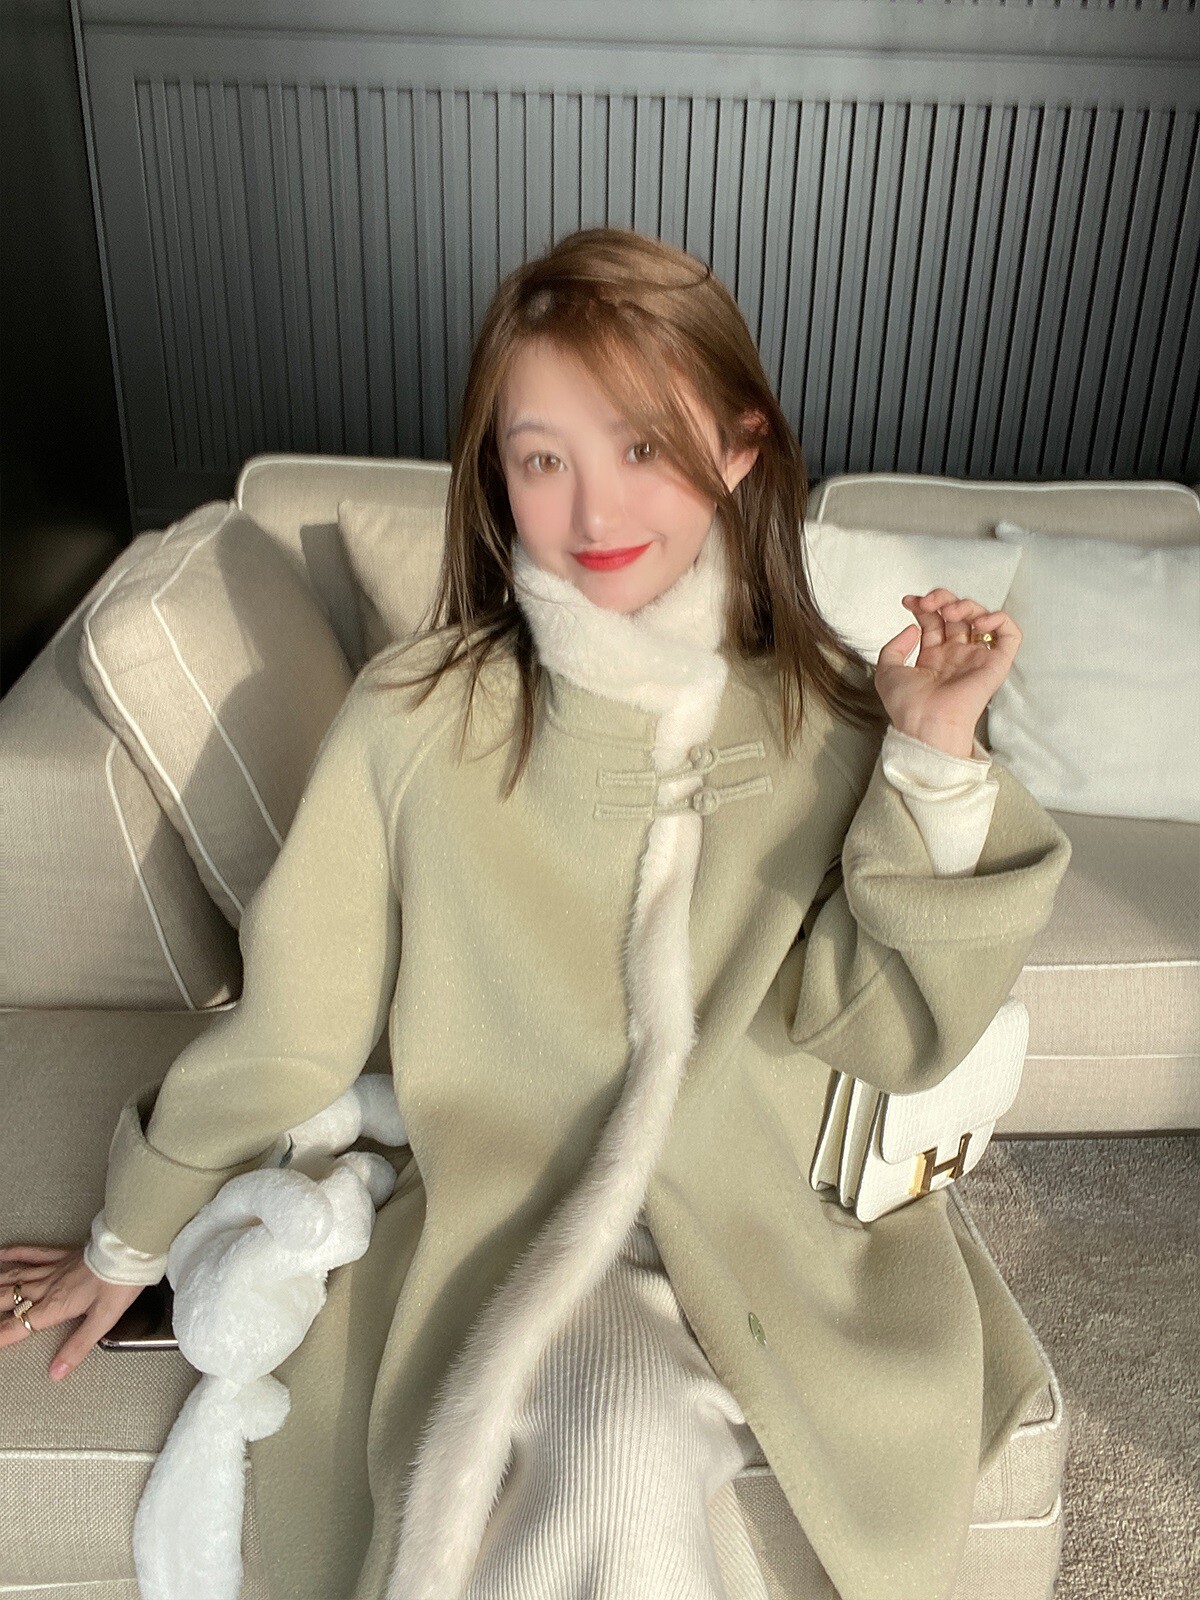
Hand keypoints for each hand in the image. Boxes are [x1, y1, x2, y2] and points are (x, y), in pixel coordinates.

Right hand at [0, 1244, 145, 1380]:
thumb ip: (77, 1347)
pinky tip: (2, 1253)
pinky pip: (32, 1253)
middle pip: (8, 1300)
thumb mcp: (102, 1322)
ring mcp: (53, 1270)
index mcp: (55, 1306)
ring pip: (14, 1278)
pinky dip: (14, 1252)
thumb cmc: (119, 1283)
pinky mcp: (61, 1255)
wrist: (130, 1251)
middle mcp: (48, 1287)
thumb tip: (57, 1371)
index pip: (18, 1325)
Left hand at [875, 588, 1020, 756]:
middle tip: (928, 602)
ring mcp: (975, 658)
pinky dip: (1000, 619)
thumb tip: (913, 628)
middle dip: (942, 599)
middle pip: (956, 614)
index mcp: (933, 658)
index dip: (923, 606)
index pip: (933, 621)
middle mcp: (955, 655)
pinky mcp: (995, 663)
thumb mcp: (886, 671)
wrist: (925, 722)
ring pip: (981, 617)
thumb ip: (893, 647)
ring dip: (965, 605)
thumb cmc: (907, 705)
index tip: (908, 601)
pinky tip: (979, 621)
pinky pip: (1009, 635)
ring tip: (948, 611)